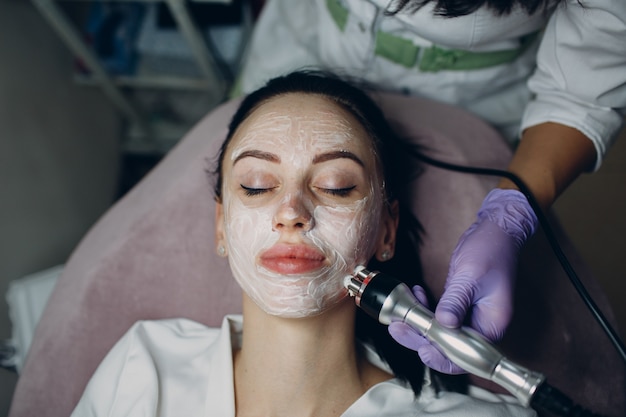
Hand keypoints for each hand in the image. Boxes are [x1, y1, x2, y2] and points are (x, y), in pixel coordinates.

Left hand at [389, 189, 537, 373]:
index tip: (422, 349)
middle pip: (449, 347)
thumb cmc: (491, 250)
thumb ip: (456, 301)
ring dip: (419, 325)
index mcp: (492, 324)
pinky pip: (440, 317)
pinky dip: (425, 310)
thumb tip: (443, 323)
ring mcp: (471, 316)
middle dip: (421, 339)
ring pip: (441, 332)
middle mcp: (482, 325)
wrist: (495, 231)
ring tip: (398, 315)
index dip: (442, 356)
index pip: (466, 354)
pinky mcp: (461, 305)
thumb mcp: (470, 276)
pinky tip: (415, 295)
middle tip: (398, 329)